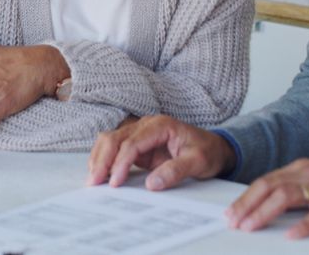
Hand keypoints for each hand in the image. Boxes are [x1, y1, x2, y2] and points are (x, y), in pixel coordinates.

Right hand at [87, 114, 234, 189]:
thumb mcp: (198, 162)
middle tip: (94, 182)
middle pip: (115, 138)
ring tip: (93, 180)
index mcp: (160, 125)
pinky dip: (104, 160)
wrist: (215, 149)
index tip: (115, 182)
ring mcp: (140, 135)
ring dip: (99, 158)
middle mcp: (147, 126)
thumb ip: (176, 170)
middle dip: (102, 160)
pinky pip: (115, 150)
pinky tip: (100, 174)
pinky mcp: (138, 146)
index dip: (121, 162)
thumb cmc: (208, 152)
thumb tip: (152, 184)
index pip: (132, 142)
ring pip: (110, 140)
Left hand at [226, 159, 308, 239]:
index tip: (231, 212)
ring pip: (285, 197)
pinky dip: (301, 226)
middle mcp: (306, 176)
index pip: (264, 181)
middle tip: (233, 221)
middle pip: (268, 186)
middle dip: (247, 204)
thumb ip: (292, 186)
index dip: (245, 197)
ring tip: (250, 226)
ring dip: (264, 212)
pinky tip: (290, 235)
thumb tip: (266, 201)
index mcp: (299, 169)